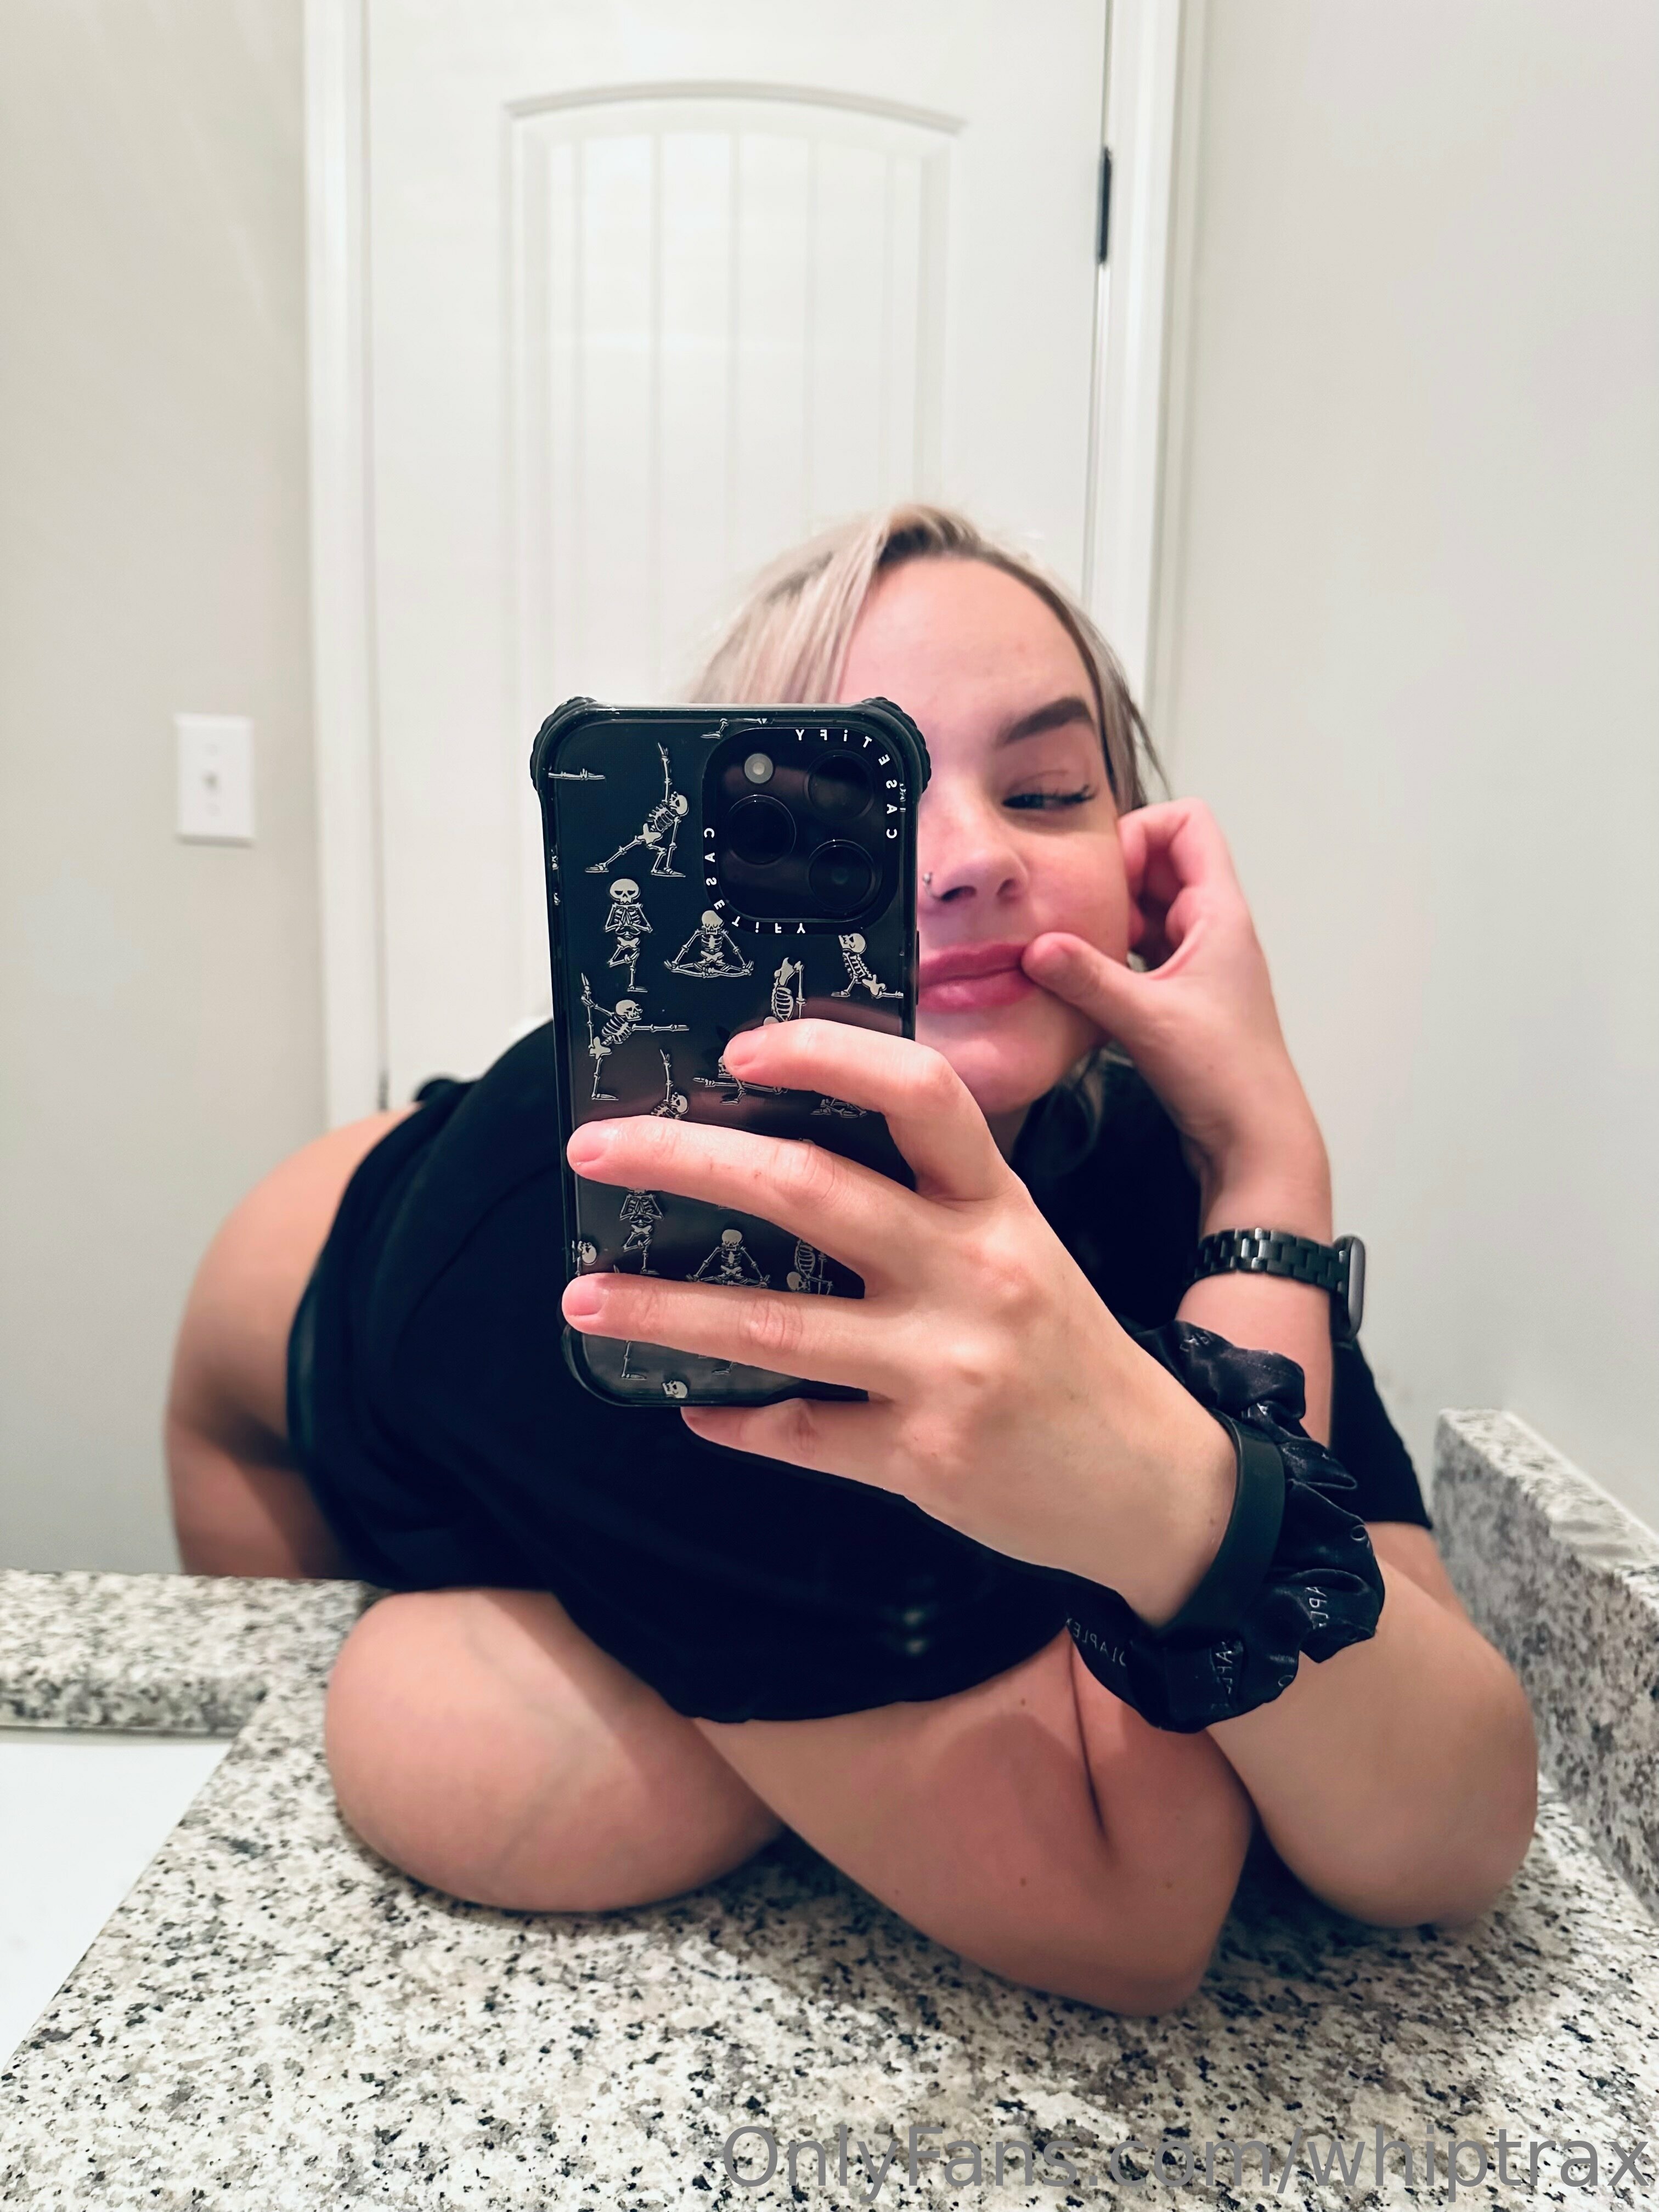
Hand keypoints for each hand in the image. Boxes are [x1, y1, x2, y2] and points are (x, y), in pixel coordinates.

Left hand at [559, 1020, 1235, 1623]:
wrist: (1156, 1483)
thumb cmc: (1071, 1354)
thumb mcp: (1021, 1249)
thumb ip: (929, 1205)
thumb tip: (787, 1168)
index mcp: (996, 1204)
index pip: (919, 1091)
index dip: (823, 1056)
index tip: (737, 1051)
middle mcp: (973, 1271)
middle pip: (811, 1190)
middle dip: (684, 1162)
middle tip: (596, 1149)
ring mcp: (947, 1367)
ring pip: (775, 1325)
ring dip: (665, 1309)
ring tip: (585, 1299)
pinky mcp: (924, 1457)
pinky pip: (800, 1432)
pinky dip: (734, 1420)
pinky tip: (690, 1409)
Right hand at [1018, 797, 1325, 1198]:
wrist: (1255, 1140)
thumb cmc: (1224, 1076)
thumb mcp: (1146, 1018)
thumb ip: (1087, 978)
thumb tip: (1035, 946)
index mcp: (1219, 913)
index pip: (1187, 823)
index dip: (1139, 832)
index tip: (1101, 875)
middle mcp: (1212, 929)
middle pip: (1160, 863)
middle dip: (1112, 877)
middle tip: (1069, 908)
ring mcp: (1198, 963)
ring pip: (1147, 911)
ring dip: (1108, 920)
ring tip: (1069, 945)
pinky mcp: (1182, 998)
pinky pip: (1141, 954)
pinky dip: (1111, 957)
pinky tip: (1081, 982)